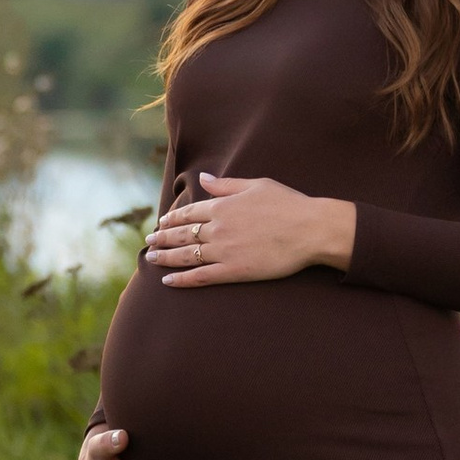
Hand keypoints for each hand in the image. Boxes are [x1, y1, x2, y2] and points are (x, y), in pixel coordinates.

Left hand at [143, 172, 356, 286]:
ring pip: (185, 256)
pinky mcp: (234, 271)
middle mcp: (217, 228)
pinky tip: (168, 282)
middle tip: (149, 240)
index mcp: (222, 206)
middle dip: (162, 237)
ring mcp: (223, 251)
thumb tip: (203, 178)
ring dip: (165, 257)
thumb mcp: (256, 185)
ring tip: (151, 258)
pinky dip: (182, 280)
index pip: (189, 213)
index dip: (172, 218)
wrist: (310, 229)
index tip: (162, 222)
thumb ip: (226, 184)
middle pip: (181, 234)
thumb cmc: (288, 204)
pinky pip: (201, 277)